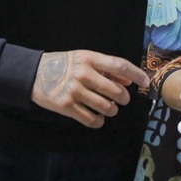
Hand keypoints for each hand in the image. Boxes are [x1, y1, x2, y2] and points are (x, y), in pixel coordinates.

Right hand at [31, 50, 149, 127]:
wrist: (34, 74)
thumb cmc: (64, 65)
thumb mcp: (84, 59)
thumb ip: (106, 69)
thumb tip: (129, 81)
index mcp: (90, 59)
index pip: (120, 65)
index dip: (136, 75)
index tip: (146, 83)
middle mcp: (84, 74)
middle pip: (116, 91)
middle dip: (123, 99)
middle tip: (121, 100)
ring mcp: (75, 91)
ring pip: (106, 108)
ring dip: (112, 111)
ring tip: (108, 109)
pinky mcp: (67, 106)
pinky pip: (91, 119)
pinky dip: (98, 121)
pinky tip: (97, 118)